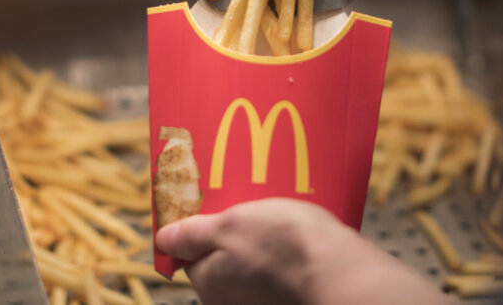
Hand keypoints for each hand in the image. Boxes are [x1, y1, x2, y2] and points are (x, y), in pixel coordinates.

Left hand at [156, 198, 450, 304]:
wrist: (340, 272)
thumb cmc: (284, 245)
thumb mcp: (230, 226)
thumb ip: (193, 234)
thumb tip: (162, 239)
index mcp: (209, 284)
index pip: (194, 254)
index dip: (203, 228)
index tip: (217, 208)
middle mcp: (231, 302)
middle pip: (224, 262)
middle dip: (236, 237)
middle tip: (254, 208)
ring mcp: (260, 302)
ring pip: (254, 267)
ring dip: (263, 245)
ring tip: (282, 217)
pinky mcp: (288, 298)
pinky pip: (279, 274)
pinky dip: (286, 258)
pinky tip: (299, 238)